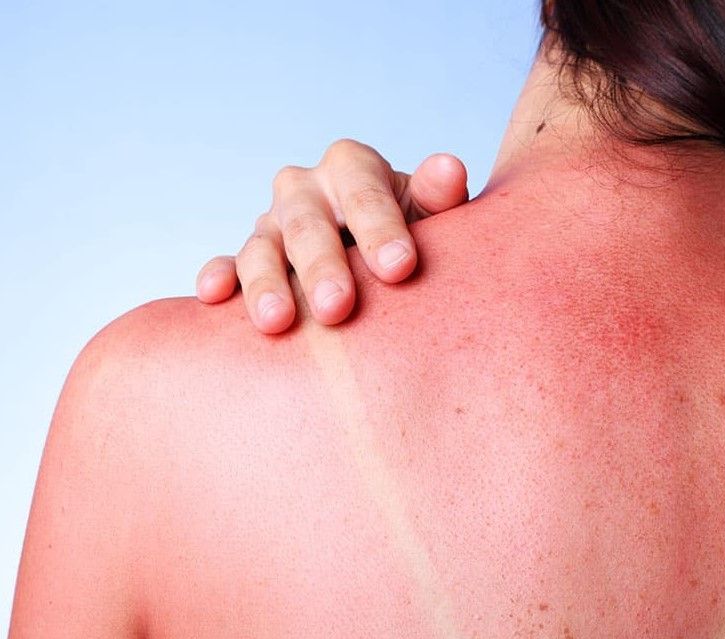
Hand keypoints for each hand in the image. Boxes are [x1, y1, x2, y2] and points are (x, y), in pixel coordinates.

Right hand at [195, 139, 467, 332]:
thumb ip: (437, 196)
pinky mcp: (250, 258)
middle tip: (337, 309)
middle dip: (322, 266)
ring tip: (277, 322)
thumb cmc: (411, 236)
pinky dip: (219, 276)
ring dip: (265, 284)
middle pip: (307, 223)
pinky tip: (214, 296)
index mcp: (351, 168)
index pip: (363, 190)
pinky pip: (229, 264)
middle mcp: (305, 190)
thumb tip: (449, 171)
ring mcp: (273, 224)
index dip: (380, 227)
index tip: (400, 269)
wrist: (379, 259)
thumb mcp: (431, 214)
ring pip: (261, 247)